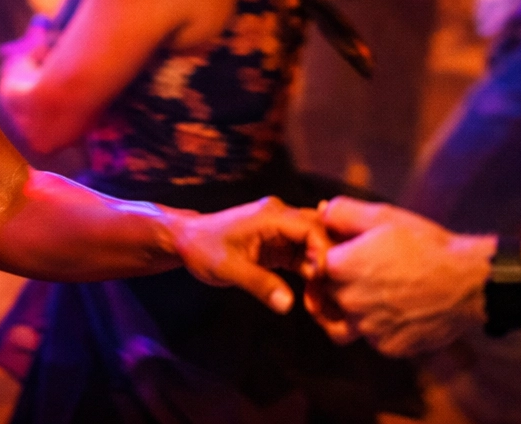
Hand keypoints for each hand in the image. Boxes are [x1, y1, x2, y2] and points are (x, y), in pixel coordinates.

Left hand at [170, 197, 330, 313]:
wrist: (186, 241)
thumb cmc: (203, 250)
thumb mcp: (228, 269)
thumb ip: (259, 284)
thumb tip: (288, 304)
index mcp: (270, 216)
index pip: (311, 227)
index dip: (325, 252)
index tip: (327, 280)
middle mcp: (280, 218)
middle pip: (319, 233)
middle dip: (329, 260)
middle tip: (333, 291)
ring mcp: (280, 230)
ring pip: (314, 245)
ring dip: (321, 268)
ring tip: (327, 296)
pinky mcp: (278, 244)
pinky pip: (303, 255)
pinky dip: (311, 272)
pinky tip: (316, 293)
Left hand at [307, 198, 492, 357]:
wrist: (469, 283)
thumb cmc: (426, 245)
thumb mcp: (385, 216)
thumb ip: (344, 212)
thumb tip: (322, 212)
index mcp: (342, 266)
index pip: (318, 264)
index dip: (332, 257)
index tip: (349, 252)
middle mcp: (349, 301)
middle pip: (330, 293)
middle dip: (343, 282)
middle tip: (371, 271)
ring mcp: (368, 328)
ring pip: (347, 320)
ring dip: (357, 308)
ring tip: (382, 292)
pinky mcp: (388, 347)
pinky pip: (372, 338)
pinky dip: (380, 326)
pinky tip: (399, 309)